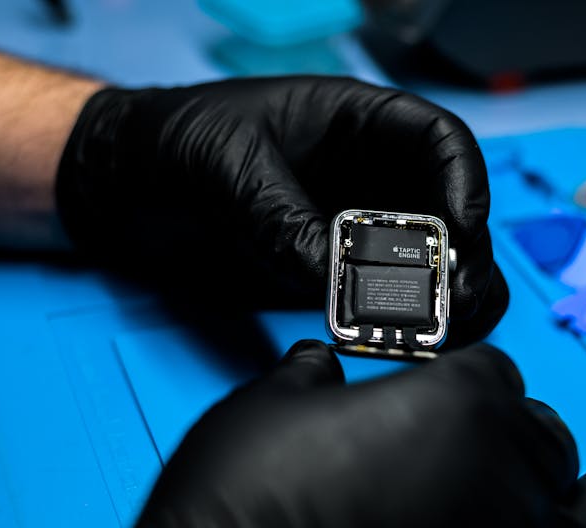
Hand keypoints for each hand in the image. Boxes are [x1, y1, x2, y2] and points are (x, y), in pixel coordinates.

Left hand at [55, 77, 507, 344]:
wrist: (119, 187)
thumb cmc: (170, 140)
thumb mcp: (225, 162)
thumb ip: (282, 215)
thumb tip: (334, 279)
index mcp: (358, 123)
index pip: (441, 142)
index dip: (466, 184)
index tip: (462, 229)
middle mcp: (370, 178)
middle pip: (454, 215)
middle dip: (464, 259)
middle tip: (453, 302)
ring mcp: (357, 232)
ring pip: (435, 268)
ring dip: (447, 304)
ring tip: (437, 335)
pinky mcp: (333, 279)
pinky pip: (388, 305)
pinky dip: (405, 329)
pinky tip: (399, 346)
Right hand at [59, 340, 585, 527]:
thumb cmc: (233, 512)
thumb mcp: (264, 407)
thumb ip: (311, 376)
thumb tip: (320, 367)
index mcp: (454, 403)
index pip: (493, 371)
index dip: (469, 376)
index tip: (454, 385)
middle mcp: (501, 478)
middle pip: (541, 437)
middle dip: (523, 431)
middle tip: (506, 435)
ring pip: (577, 516)